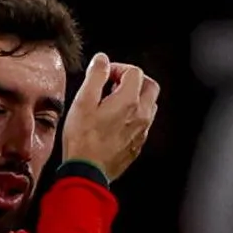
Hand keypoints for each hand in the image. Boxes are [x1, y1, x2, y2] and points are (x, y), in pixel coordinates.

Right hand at [60, 54, 159, 181]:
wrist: (87, 172)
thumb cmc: (82, 139)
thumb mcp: (82, 102)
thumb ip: (96, 76)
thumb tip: (102, 60)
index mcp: (129, 101)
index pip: (134, 72)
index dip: (118, 68)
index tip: (103, 75)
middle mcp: (141, 114)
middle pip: (150, 86)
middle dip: (134, 80)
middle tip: (114, 84)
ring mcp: (142, 131)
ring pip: (149, 105)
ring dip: (135, 98)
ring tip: (114, 103)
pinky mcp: (138, 144)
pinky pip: (143, 123)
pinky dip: (133, 115)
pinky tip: (115, 121)